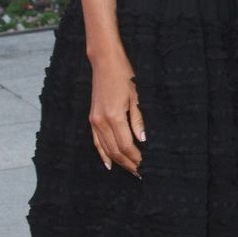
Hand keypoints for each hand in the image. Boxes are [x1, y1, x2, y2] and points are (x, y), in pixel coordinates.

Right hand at [89, 49, 144, 174]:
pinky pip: (96, 141)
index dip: (135, 157)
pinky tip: (109, 164)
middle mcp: (101, 121)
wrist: (105, 63)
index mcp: (114, 116)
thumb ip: (139, 120)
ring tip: (130, 170)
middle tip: (140, 173)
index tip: (145, 164)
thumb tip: (143, 140)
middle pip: (115, 150)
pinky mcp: (92, 118)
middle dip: (128, 163)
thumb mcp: (137, 96)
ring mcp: (94, 121)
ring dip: (118, 161)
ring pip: (105, 149)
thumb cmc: (124, 76)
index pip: (126, 145)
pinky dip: (102, 154)